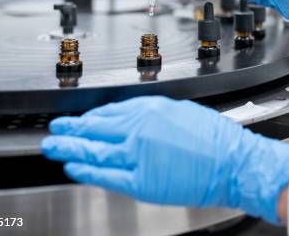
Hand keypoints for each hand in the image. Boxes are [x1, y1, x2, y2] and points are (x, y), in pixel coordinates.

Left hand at [41, 96, 288, 224]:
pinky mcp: (141, 180)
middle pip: (95, 128)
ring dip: (70, 148)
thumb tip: (132, 122)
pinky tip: (73, 167)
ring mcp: (138, 155)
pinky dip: (86, 171)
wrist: (234, 162)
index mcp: (151, 108)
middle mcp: (140, 128)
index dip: (90, 117)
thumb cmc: (216, 139)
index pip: (109, 112)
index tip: (79, 119)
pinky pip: (106, 175)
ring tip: (53, 146)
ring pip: (94, 150)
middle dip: (71, 129)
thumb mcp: (182, 112)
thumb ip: (153, 116)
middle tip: (55, 129)